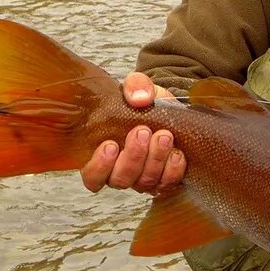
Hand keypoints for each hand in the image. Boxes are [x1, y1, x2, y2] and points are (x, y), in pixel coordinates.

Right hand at [79, 72, 185, 193]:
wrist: (170, 109)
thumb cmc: (144, 102)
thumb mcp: (138, 87)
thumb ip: (135, 86)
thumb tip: (139, 98)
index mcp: (104, 155)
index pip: (92, 177)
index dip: (99, 166)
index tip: (111, 144)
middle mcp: (121, 172)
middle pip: (120, 179)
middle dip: (133, 156)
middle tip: (143, 131)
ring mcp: (143, 178)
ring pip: (144, 183)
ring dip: (155, 160)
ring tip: (164, 136)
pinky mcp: (165, 179)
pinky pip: (167, 184)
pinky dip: (173, 171)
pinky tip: (177, 153)